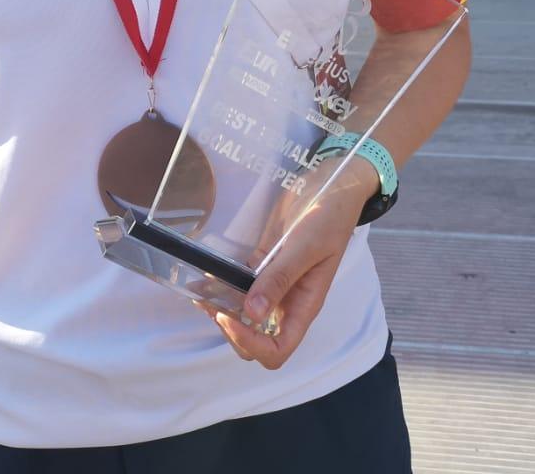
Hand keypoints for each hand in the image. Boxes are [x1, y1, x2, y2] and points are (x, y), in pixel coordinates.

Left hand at [203, 156, 377, 368]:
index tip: (231, 317)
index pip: (278, 348)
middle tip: (214, 305)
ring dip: (222, 311)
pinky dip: (222, 287)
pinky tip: (206, 278)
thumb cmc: (329, 216)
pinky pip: (241, 286)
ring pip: (245, 316)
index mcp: (305, 305)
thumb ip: (280, 278)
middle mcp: (289, 301)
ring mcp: (276, 284)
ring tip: (202, 294)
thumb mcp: (306, 246)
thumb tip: (253, 314)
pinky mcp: (264, 265)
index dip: (252, 343)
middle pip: (258, 340)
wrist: (333, 185)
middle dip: (232, 331)